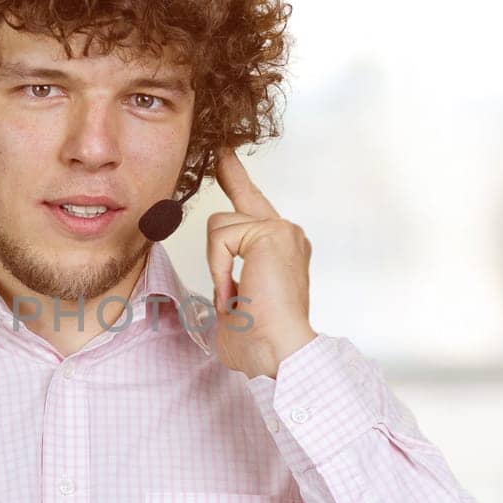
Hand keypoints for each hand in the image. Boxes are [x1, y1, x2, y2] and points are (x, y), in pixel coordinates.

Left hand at [205, 146, 317, 378]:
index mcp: (280, 252)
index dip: (240, 183)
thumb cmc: (258, 341)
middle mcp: (287, 235)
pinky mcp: (272, 232)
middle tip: (221, 152)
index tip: (227, 160)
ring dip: (216, 264)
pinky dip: (218, 266)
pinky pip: (222, 237)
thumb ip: (228, 288)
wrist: (278, 351)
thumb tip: (221, 297)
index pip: (255, 209)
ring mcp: (282, 230)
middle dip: (231, 175)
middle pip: (243, 198)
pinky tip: (234, 289)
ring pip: (221, 225)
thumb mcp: (235, 308)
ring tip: (232, 295)